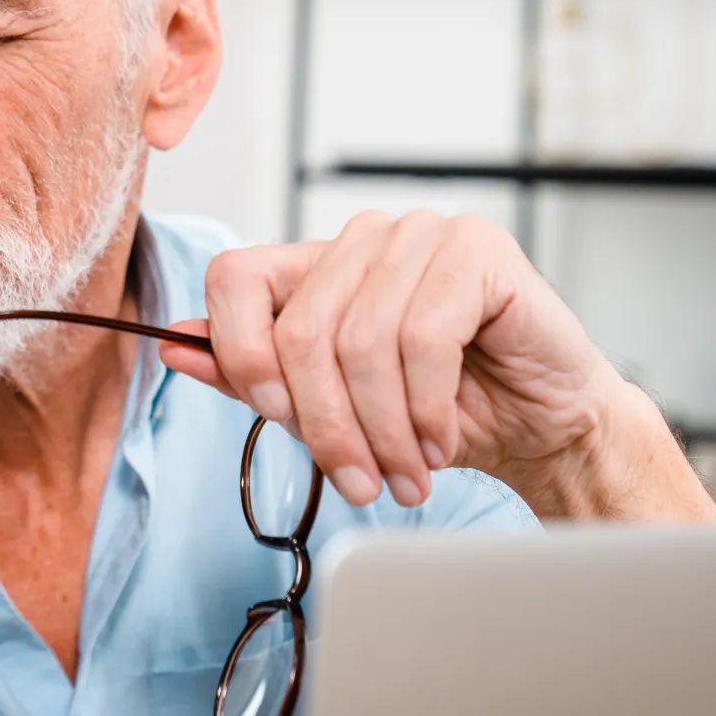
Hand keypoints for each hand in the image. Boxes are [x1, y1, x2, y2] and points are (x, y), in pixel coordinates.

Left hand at [158, 210, 710, 517]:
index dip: (239, 353)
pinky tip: (439, 440)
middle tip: (357, 481)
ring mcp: (419, 235)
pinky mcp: (476, 249)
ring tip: (404, 473)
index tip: (276, 417)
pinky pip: (423, 337)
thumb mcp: (331, 405)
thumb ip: (253, 376)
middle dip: (325, 425)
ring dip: (380, 429)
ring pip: (360, 341)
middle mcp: (361, 239)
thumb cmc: (439, 411)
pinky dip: (425, 409)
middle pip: (298, 329)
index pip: (233, 279)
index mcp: (315, 265)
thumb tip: (174, 348)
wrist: (541, 425)